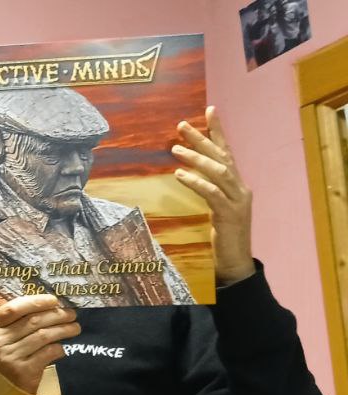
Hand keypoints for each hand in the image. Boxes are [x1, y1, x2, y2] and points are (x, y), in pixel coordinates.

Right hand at [0, 294, 79, 392]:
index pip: (14, 309)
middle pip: (33, 321)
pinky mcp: (23, 372)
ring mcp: (10, 357)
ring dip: (64, 330)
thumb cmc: (6, 356)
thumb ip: (19, 321)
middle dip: (57, 315)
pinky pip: (47, 353)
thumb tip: (52, 305)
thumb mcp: (4, 336)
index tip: (54, 300)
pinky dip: (59, 348)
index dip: (35, 301)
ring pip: (43, 336)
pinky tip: (63, 347)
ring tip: (75, 328)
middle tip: (72, 314)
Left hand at [173, 106, 255, 285]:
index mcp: (236, 185)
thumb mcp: (216, 210)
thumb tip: (193, 175)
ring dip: (196, 158)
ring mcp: (237, 200)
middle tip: (181, 125)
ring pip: (218, 171)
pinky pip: (212, 193)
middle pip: (221, 156)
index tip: (208, 110)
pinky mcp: (230, 215)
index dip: (217, 131)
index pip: (227, 152)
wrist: (236, 264)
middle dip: (202, 138)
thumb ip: (210, 192)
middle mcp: (240, 188)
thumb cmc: (224, 238)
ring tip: (175, 149)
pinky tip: (180, 174)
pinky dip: (196, 182)